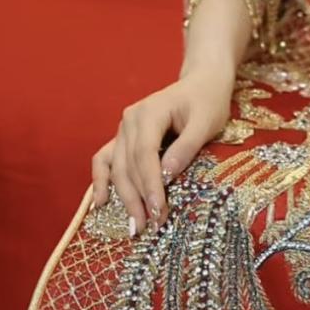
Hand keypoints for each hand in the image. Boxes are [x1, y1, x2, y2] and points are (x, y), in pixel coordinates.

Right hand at [91, 62, 234, 234]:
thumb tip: (167, 174)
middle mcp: (130, 120)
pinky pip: (106, 160)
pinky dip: (101, 181)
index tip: (158, 211)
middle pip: (128, 165)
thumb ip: (186, 146)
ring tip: (135, 225)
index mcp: (149, 112)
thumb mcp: (206, 122)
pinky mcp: (124, 138)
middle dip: (138, 198)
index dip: (149, 185)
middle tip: (151, 226)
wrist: (202, 83)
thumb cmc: (208, 101)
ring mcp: (123, 129)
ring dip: (124, 197)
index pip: (144, 154)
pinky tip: (101, 203)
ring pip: (116, 167)